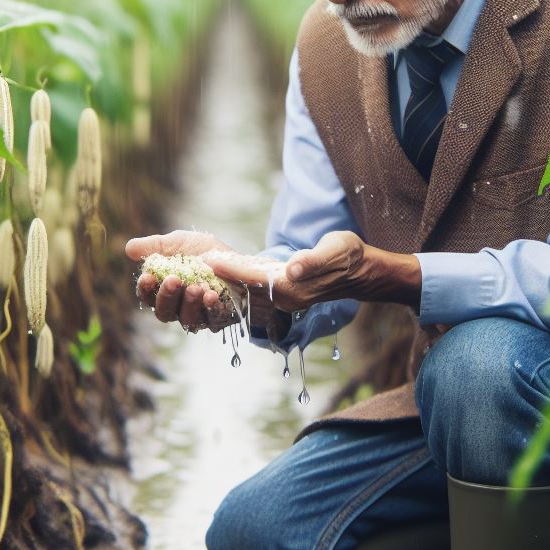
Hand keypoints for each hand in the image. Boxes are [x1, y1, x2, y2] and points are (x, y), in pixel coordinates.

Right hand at [125, 229, 235, 331]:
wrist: (236, 258)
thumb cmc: (204, 251)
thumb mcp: (180, 243)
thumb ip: (155, 246)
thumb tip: (129, 249)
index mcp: (164, 290)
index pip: (148, 297)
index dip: (145, 290)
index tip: (148, 277)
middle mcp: (178, 307)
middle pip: (164, 312)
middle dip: (166, 297)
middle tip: (174, 280)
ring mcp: (198, 315)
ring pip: (186, 320)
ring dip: (188, 304)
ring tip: (195, 287)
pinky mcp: (218, 320)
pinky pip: (212, 321)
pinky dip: (210, 309)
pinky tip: (211, 296)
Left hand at [207, 231, 422, 315]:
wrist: (360, 271)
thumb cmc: (347, 255)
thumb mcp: (335, 250)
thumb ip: (313, 260)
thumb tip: (294, 268)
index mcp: (293, 288)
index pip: (254, 278)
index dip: (230, 268)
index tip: (208, 260)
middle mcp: (284, 298)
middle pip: (244, 290)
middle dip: (218, 279)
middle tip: (190, 268)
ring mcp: (282, 299)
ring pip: (245, 292)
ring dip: (222, 282)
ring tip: (197, 272)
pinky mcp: (281, 294)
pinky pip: (253, 290)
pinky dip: (235, 282)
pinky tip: (219, 273)